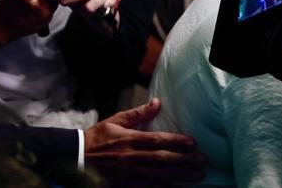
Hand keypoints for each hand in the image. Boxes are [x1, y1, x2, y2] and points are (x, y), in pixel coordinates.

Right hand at [83, 98, 205, 186]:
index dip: (177, 141)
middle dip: (185, 160)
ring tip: (198, 175)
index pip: (157, 140)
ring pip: (160, 176)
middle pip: (163, 159)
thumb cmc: (98, 137)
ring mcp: (130, 173)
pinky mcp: (127, 185)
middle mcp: (131, 157)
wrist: (78, 157)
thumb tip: (157, 102)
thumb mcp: (116, 120)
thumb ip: (138, 114)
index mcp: (129, 139)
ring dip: (181, 175)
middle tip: (204, 161)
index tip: (194, 142)